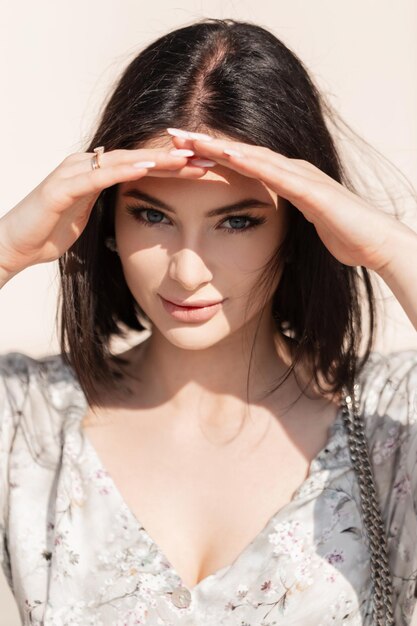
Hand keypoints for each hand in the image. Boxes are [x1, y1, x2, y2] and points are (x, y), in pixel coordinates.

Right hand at [0, 147, 208, 276]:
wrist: (14, 245)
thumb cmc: (51, 232)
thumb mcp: (90, 218)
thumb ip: (111, 206)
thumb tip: (136, 206)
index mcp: (96, 173)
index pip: (142, 164)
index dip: (173, 164)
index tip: (206, 166)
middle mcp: (86, 165)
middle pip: (138, 156)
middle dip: (174, 157)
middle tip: (209, 155)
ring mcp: (72, 173)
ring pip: (122, 160)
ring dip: (157, 158)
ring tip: (187, 157)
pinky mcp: (60, 188)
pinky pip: (96, 177)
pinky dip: (123, 171)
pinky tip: (147, 167)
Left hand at [168, 130, 402, 272]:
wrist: (376, 244)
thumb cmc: (343, 236)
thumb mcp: (303, 224)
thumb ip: (285, 216)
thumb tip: (267, 220)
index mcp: (287, 179)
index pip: (242, 163)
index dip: (210, 155)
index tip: (179, 151)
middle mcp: (293, 170)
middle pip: (242, 152)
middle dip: (206, 143)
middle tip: (170, 133)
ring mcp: (303, 176)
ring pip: (254, 156)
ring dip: (220, 146)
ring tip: (187, 138)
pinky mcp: (313, 190)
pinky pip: (276, 174)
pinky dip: (251, 163)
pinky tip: (227, 156)